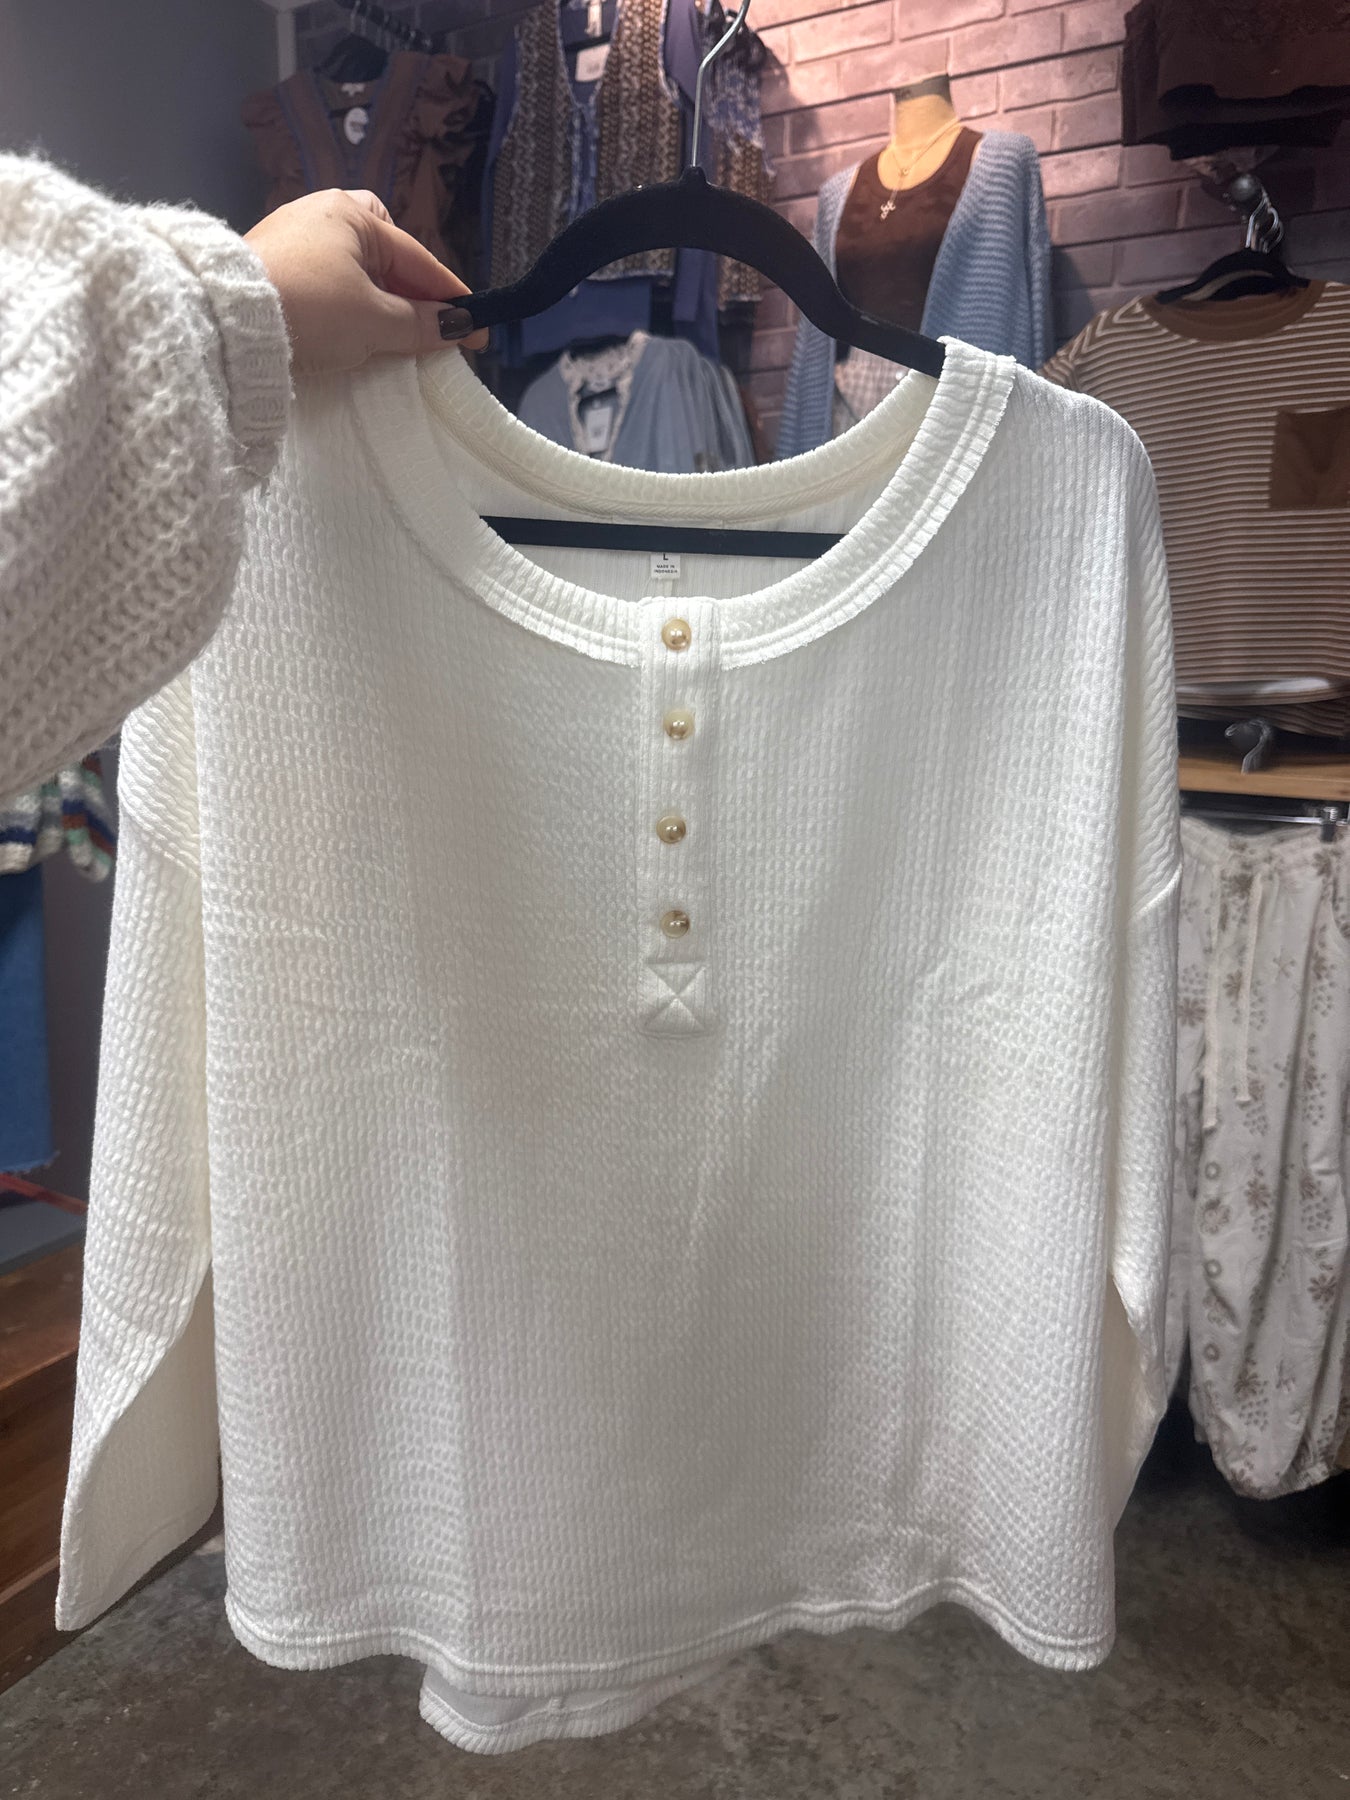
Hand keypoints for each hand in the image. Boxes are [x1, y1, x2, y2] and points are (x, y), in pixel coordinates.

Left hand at [243, 188, 487, 372]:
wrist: (227, 320)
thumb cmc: (310, 309)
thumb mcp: (375, 321)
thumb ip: (421, 324)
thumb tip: (458, 325)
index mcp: (352, 214)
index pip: (417, 258)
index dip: (451, 297)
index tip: (477, 329)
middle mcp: (320, 212)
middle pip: (383, 248)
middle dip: (407, 282)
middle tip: (423, 317)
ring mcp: (290, 236)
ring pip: (351, 263)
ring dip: (374, 293)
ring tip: (386, 325)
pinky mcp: (268, 263)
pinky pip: (324, 277)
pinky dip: (343, 298)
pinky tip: (344, 322)